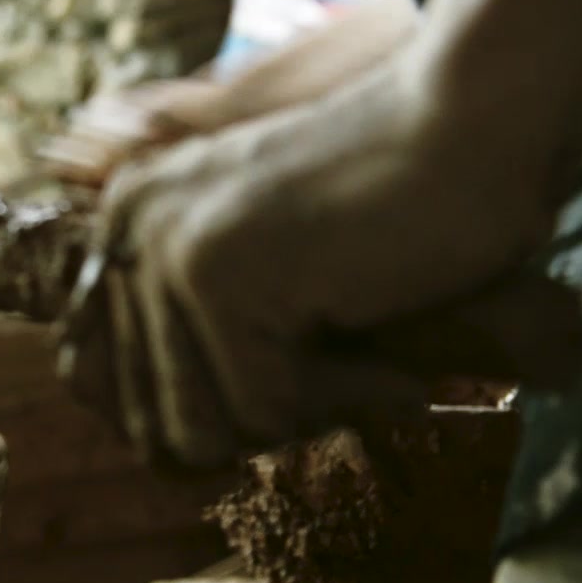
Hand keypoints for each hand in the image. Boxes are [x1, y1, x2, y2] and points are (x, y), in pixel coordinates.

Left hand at [55, 60, 577, 466]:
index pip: (106, 389)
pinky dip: (344, 396)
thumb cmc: (398, 209)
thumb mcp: (269, 274)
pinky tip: (386, 344)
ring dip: (302, 415)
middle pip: (156, 424)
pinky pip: (263, 411)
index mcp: (124, 226)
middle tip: (345, 368)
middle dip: (261, 419)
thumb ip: (198, 343)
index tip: (292, 376)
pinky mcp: (215, 274)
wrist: (474, 125)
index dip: (207, 416)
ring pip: (203, 430)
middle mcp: (124, 231)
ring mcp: (164, 248)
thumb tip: (165, 457)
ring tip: (364, 354)